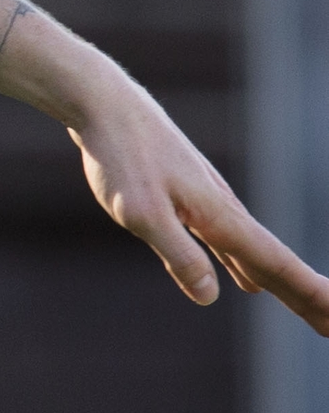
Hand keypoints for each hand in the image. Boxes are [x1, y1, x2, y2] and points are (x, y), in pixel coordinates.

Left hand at [71, 74, 328, 333]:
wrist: (104, 104)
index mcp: (220, 217)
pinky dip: (246, 265)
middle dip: (305, 297)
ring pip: (254, 253)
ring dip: (282, 284)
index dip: (308, 294)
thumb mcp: (141, 213)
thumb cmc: (121, 156)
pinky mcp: (188, 197)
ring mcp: (209, 202)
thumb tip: (209, 297)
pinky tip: (247, 281)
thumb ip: (178, 254)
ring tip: (309, 309)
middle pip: (273, 263)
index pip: (276, 265)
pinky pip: (230, 243)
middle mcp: (224, 210)